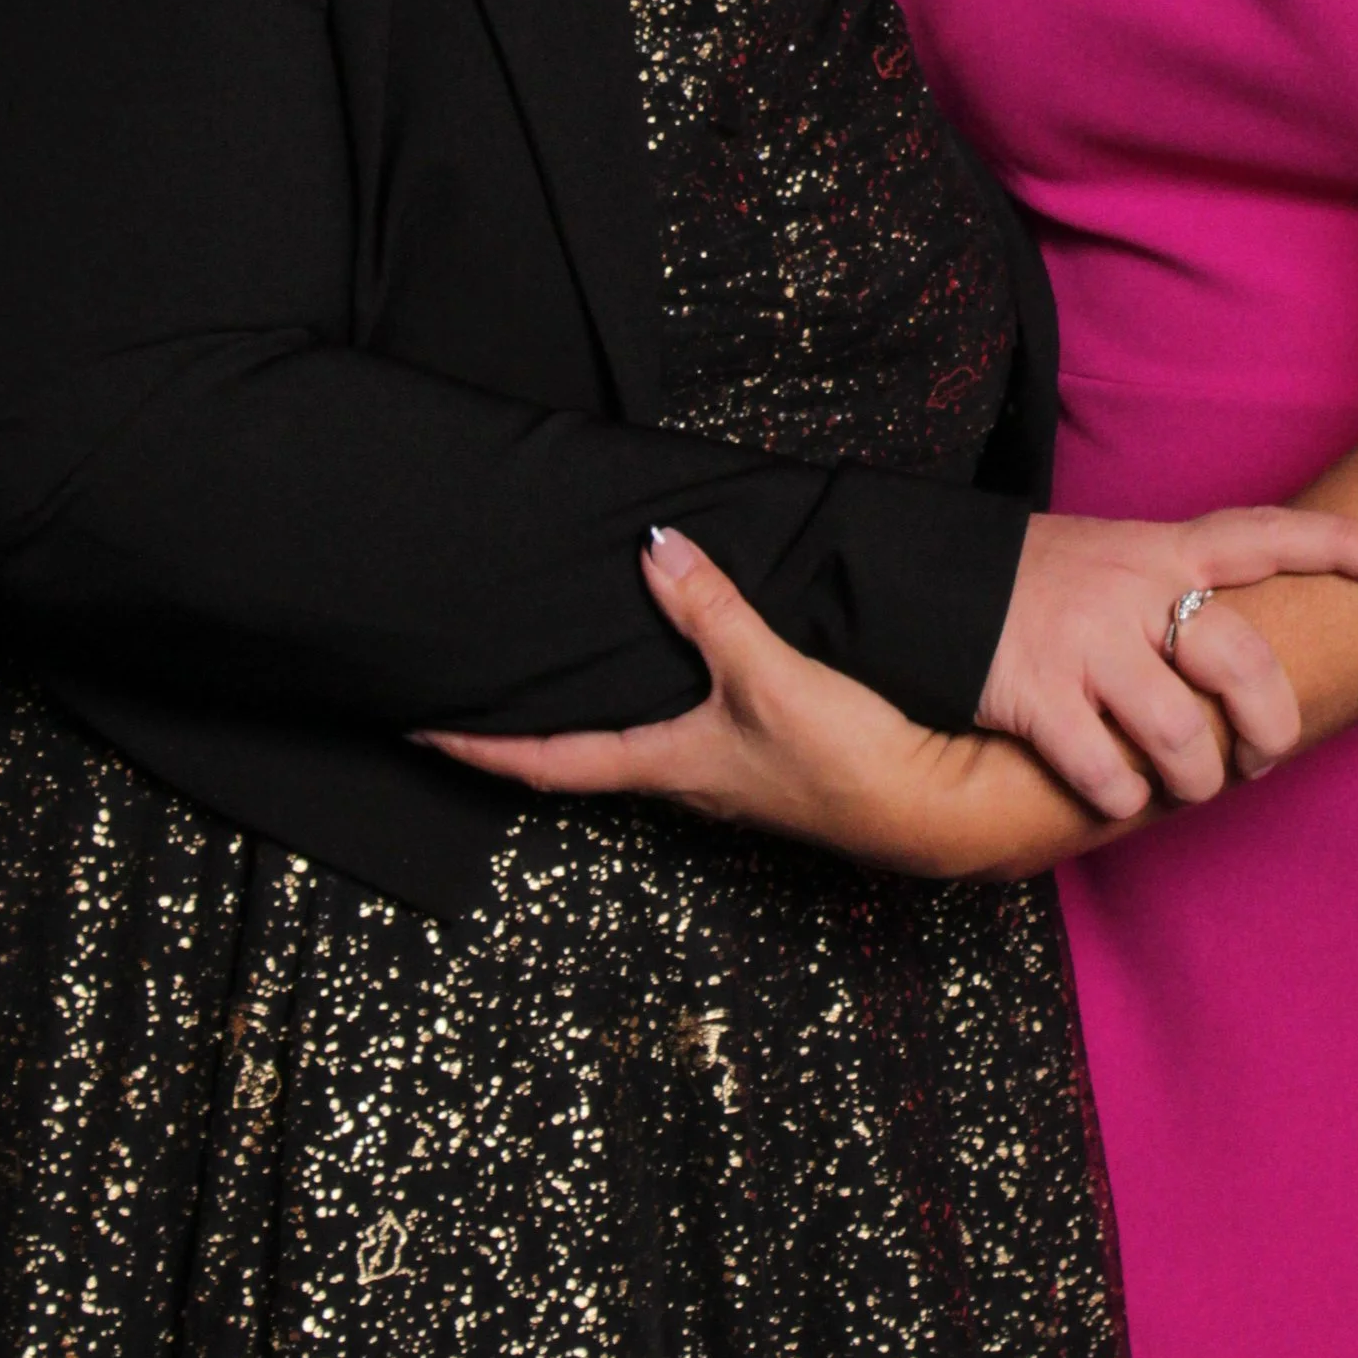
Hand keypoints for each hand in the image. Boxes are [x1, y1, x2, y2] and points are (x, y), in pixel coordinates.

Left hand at [418, 529, 1098, 879]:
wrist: (938, 808)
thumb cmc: (847, 761)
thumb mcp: (769, 677)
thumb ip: (711, 612)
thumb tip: (655, 549)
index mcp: (666, 766)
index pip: (547, 761)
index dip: (478, 749)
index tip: (418, 734)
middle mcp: (685, 782)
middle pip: (583, 758)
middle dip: (527, 733)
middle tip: (474, 700)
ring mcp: (728, 779)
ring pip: (638, 746)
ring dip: (595, 721)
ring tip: (560, 680)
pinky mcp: (771, 766)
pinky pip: (691, 734)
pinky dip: (658, 706)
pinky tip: (675, 677)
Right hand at [978, 504, 1357, 815]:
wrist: (919, 579)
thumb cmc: (1031, 582)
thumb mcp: (1109, 558)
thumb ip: (1173, 592)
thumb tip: (1247, 661)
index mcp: (1157, 549)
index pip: (1263, 536)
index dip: (1340, 546)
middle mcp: (1130, 589)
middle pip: (1242, 660)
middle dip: (1272, 724)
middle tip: (1267, 756)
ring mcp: (1084, 640)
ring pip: (1183, 733)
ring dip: (1196, 780)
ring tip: (1187, 787)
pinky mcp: (1036, 692)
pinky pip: (1106, 770)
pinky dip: (1120, 796)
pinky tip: (1115, 794)